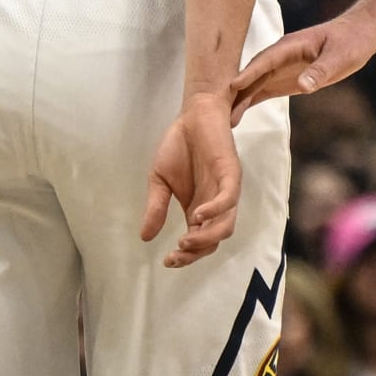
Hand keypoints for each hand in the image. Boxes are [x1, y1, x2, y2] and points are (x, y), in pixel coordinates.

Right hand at [140, 91, 240, 268]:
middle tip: (175, 255)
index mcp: (198, 209)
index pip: (199, 242)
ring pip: (225, 225)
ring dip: (206, 238)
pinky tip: (196, 215)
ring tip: (185, 239)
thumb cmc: (179, 146)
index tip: (167, 261)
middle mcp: (214, 204)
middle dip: (196, 253)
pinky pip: (229, 197)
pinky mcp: (230, 172)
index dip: (187, 256)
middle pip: (214, 240)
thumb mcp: (159, 181)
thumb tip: (145, 237)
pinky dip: (215, 210)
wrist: (193, 115)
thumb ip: (156, 207)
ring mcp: (224, 189)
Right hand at [230, 15, 375, 123]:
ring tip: (223, 121)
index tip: (232, 86)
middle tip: (217, 111)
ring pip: (254, 85)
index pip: (265, 60)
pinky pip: (262, 91)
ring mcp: (279, 68)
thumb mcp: (340, 57)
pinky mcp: (284, 79)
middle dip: (235, 91)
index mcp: (290, 46)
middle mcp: (280, 57)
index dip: (249, 72)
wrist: (357, 36)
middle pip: (253, 74)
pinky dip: (248, 102)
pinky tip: (235, 116)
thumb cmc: (350, 42)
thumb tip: (303, 86)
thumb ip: (321, 70)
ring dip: (239, 100)